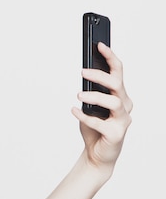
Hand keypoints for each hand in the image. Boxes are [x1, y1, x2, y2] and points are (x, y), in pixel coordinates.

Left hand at [73, 43, 132, 172]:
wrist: (97, 154)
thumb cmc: (95, 128)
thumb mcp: (91, 106)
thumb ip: (90, 92)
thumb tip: (84, 75)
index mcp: (120, 96)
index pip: (119, 72)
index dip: (110, 57)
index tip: (99, 44)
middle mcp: (124, 106)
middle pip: (117, 84)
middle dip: (100, 75)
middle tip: (82, 72)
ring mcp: (122, 121)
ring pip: (113, 102)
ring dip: (94, 96)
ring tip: (78, 94)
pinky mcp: (116, 135)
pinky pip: (100, 122)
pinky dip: (84, 116)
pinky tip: (74, 111)